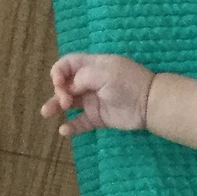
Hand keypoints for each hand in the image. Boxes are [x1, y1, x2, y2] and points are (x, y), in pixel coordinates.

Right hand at [41, 53, 155, 138]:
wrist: (149, 104)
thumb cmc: (127, 82)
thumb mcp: (103, 72)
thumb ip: (81, 77)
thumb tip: (69, 87)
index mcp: (92, 66)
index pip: (68, 64)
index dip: (58, 72)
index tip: (59, 82)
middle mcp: (90, 82)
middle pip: (65, 84)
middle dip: (59, 90)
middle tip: (65, 101)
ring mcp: (94, 101)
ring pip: (69, 103)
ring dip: (56, 106)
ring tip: (46, 113)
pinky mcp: (99, 118)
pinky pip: (81, 122)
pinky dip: (71, 127)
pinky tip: (64, 131)